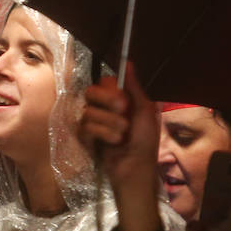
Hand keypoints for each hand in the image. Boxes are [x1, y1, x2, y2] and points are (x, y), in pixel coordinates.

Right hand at [79, 62, 159, 194]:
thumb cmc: (145, 141)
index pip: (103, 83)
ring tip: (122, 136)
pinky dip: (102, 135)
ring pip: (88, 111)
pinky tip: (112, 143)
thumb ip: (134, 86)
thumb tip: (128, 62)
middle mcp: (103, 108)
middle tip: (123, 112)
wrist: (136, 168)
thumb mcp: (145, 110)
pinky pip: (85, 127)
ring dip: (109, 124)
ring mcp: (93, 123)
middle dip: (107, 102)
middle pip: (89, 92)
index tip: (124, 100)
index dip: (110, 89)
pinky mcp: (85, 138)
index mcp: (118, 100)